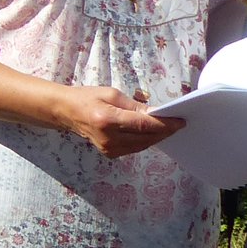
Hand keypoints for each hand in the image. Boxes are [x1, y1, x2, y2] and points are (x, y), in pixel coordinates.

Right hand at [61, 86, 183, 157]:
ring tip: (169, 128)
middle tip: (178, 123)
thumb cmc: (87, 97)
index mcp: (107, 119)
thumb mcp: (111, 94)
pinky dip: (145, 141)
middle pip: (145, 137)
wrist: (66, 112)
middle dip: (164, 131)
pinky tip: (153, 133)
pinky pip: (134, 148)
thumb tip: (156, 113)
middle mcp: (109, 138)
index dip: (164, 124)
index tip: (180, 121)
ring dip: (157, 137)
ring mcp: (108, 149)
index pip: (142, 124)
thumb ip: (135, 105)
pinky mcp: (110, 153)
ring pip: (142, 145)